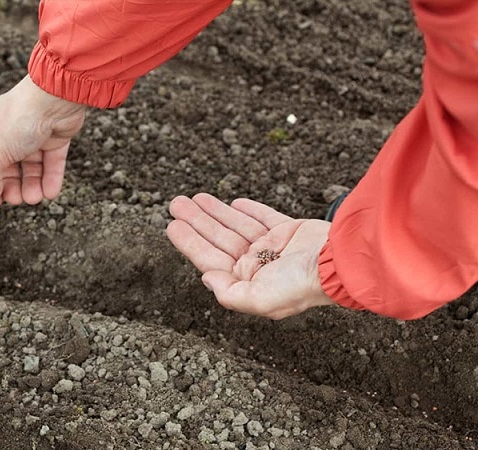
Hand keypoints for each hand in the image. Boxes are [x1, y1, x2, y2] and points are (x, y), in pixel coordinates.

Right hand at [0, 76, 86, 206]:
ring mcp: (32, 134)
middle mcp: (8, 131)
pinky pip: (50, 163)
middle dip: (10, 186)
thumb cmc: (22, 116)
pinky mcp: (54, 137)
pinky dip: (50, 179)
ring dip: (31, 186)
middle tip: (16, 199)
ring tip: (35, 198)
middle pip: (5, 167)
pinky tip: (50, 193)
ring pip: (29, 168)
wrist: (57, 97)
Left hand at [167, 193, 334, 318]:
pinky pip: (263, 217)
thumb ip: (230, 293)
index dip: (189, 242)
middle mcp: (258, 265)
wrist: (341, 262)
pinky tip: (232, 203)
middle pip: (219, 239)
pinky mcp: (291, 231)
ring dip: (215, 212)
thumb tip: (206, 278)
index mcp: (248, 282)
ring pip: (236, 226)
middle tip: (176, 203)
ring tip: (194, 197)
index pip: (210, 259)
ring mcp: (274, 247)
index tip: (172, 226)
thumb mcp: (261, 300)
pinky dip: (248, 209)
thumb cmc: (302, 285)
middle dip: (197, 222)